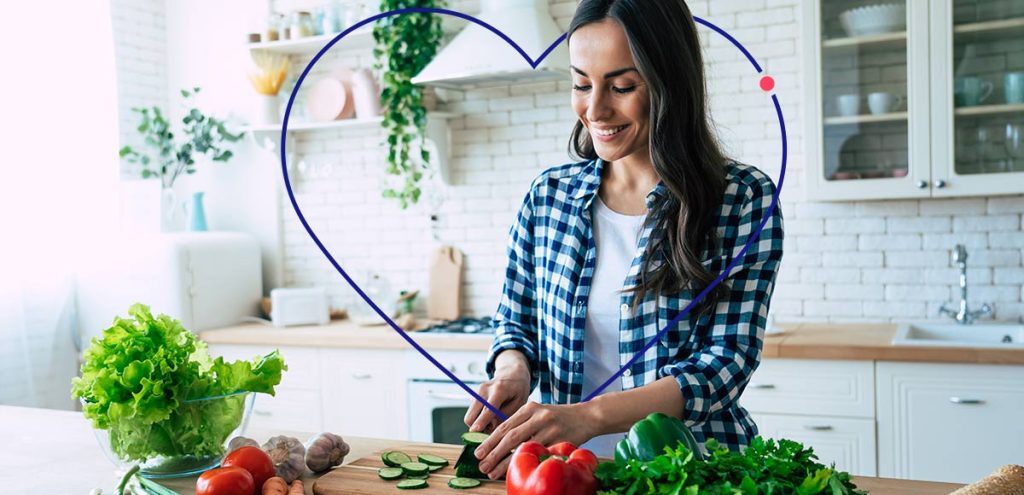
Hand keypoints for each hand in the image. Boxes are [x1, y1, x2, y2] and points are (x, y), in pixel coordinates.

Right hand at [463, 351, 531, 433]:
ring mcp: (477, 392)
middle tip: (492, 431)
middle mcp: (484, 389)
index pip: (488, 409)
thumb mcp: (519, 404)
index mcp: (499, 390)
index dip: (481, 422)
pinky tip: (490, 416)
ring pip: (470, 416)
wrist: (511, 374)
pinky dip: (478, 418)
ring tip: (493, 422)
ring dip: (478, 424)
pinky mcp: (474, 395)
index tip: (475, 431)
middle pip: (472, 415)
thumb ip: (505, 416)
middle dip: (478, 428)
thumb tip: (490, 428)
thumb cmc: (518, 390)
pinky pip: (472, 413)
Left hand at [474, 401, 595, 479]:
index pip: (505, 425)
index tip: (479, 452)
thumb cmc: (559, 418)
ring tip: (493, 471)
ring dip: (505, 462)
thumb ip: (522, 424)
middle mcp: (538, 416)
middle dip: (493, 452)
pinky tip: (518, 469)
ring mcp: (550, 428)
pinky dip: (527, 463)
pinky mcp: (560, 440)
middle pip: (510, 436)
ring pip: (523, 447)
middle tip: (481, 464)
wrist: (587, 416)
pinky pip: (539, 454)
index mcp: (530, 407)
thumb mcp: (539, 413)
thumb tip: (498, 443)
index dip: (490, 440)